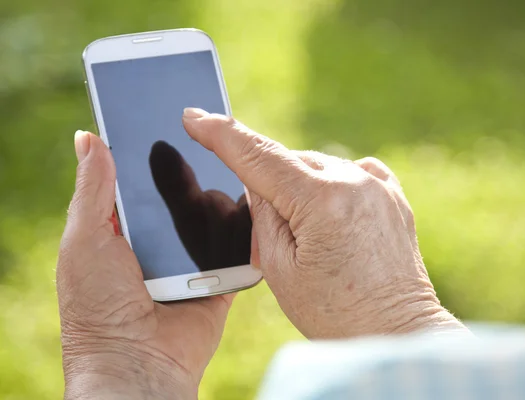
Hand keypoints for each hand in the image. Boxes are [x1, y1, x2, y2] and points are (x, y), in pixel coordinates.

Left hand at [56, 131, 232, 398]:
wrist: (139, 362)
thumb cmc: (99, 305)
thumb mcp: (86, 239)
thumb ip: (93, 190)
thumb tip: (87, 136)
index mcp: (122, 230)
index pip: (139, 180)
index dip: (150, 150)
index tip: (168, 115)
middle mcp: (158, 243)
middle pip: (181, 196)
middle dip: (193, 170)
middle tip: (211, 129)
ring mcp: (190, 262)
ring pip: (212, 217)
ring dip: (220, 200)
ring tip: (237, 161)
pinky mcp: (218, 279)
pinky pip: (236, 249)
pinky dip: (244, 231)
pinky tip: (255, 200)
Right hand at [183, 108, 467, 337]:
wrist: (395, 332)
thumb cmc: (334, 313)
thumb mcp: (279, 268)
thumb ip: (262, 214)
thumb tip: (257, 180)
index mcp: (321, 202)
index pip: (258, 157)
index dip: (220, 134)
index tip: (194, 116)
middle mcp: (354, 181)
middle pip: (288, 163)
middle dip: (270, 187)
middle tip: (272, 235)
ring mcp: (378, 185)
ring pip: (316, 167)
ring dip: (301, 189)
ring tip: (310, 240)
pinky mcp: (392, 194)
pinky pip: (348, 173)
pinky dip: (330, 186)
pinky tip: (331, 215)